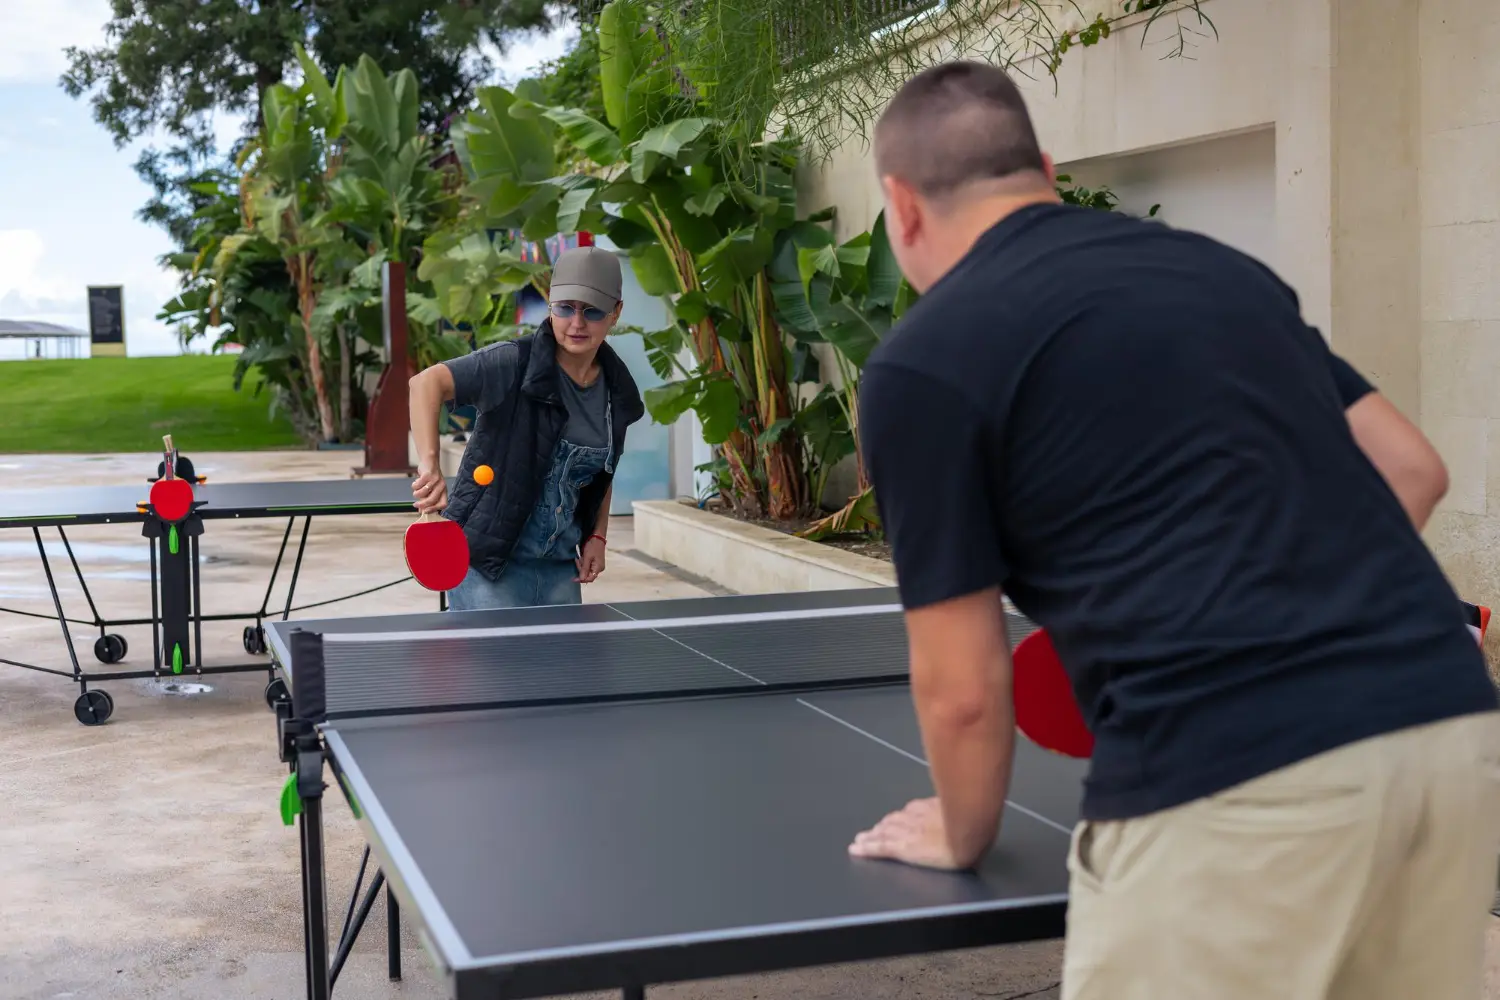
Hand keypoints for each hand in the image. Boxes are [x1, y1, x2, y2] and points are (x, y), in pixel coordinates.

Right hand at [412, 462, 448, 513]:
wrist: (429, 461)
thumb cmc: (429, 477)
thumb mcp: (431, 488)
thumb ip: (426, 499)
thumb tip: (421, 511)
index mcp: (443, 491)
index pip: (443, 504)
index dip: (434, 509)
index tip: (425, 511)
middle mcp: (441, 486)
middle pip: (432, 500)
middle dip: (422, 504)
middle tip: (415, 505)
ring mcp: (435, 480)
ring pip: (422, 493)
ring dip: (416, 493)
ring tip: (416, 489)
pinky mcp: (428, 475)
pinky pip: (418, 485)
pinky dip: (414, 485)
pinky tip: (416, 482)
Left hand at [575, 536, 605, 582]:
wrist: (597, 538)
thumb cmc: (592, 547)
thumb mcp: (587, 557)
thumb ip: (584, 569)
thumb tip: (582, 579)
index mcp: (598, 568)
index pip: (590, 579)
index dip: (581, 580)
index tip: (573, 579)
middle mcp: (599, 569)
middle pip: (587, 575)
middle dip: (581, 569)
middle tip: (578, 559)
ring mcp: (597, 566)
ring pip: (586, 571)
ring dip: (581, 565)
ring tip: (581, 557)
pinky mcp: (595, 563)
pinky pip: (587, 567)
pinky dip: (583, 563)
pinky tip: (582, 558)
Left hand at [849, 797, 967, 869]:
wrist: (971, 833)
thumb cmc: (977, 823)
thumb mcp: (970, 811)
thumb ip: (962, 810)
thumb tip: (970, 808)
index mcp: (931, 808)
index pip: (910, 812)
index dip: (901, 816)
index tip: (895, 819)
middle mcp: (915, 818)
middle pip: (894, 821)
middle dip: (884, 826)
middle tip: (874, 829)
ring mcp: (907, 833)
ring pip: (883, 833)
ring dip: (872, 836)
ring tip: (861, 839)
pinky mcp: (903, 848)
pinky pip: (880, 848)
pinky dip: (866, 849)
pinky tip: (855, 850)